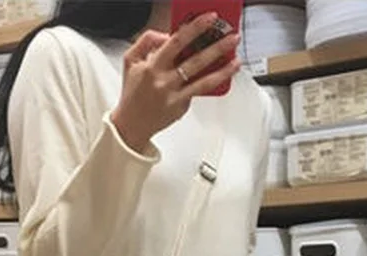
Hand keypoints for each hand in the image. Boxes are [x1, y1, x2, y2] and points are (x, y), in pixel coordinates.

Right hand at [110, 14, 241, 152]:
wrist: (131, 125)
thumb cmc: (132, 94)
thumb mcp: (131, 60)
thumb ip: (147, 40)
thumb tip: (166, 34)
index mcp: (152, 66)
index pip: (177, 41)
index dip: (195, 27)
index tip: (210, 19)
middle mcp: (165, 81)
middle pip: (195, 61)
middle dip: (217, 47)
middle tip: (232, 38)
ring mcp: (175, 96)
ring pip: (204, 81)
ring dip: (223, 70)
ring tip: (236, 60)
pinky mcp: (181, 108)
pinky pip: (198, 92)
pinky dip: (212, 83)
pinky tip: (224, 76)